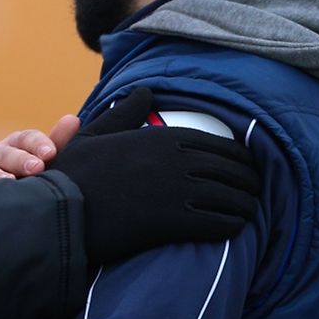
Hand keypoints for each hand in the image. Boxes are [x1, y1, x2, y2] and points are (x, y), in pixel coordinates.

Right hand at [0, 115, 81, 185]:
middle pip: (7, 152)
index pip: (27, 138)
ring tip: (10, 180)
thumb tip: (73, 120)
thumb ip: (57, 143)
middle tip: (36, 167)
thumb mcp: (42, 163)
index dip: (38, 144)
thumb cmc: (24, 181)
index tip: (50, 153)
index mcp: (16, 144)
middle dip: (21, 159)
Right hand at [49, 87, 260, 262]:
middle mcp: (176, 160)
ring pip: (231, 196)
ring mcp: (178, 191)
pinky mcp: (175, 221)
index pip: (218, 144)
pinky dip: (233, 225)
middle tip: (254, 190)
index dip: (239, 157)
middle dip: (249, 181)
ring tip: (249, 211)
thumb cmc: (76, 173)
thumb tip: (145, 90)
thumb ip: (124, 112)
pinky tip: (235, 228)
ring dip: (246, 204)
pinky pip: (219, 223)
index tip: (246, 166)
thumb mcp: (96, 134)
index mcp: (162, 137)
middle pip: (232, 170)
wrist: (63, 211)